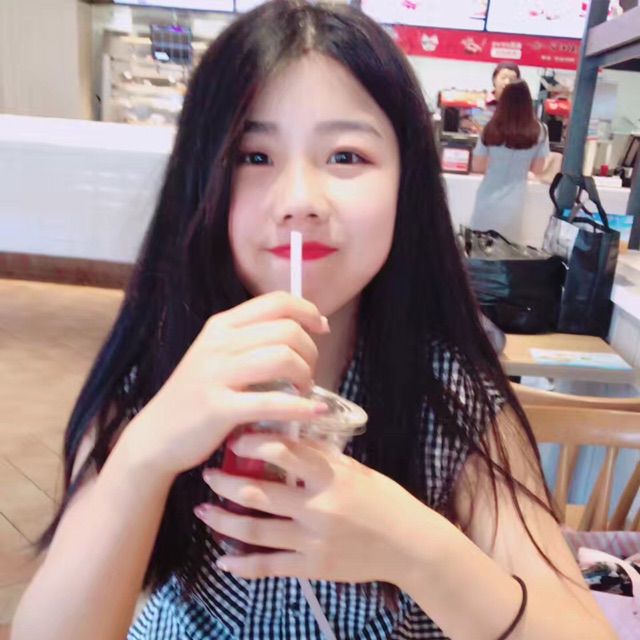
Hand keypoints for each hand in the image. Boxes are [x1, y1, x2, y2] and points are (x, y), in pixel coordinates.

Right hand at [125, 292, 330, 477]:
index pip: (276, 301)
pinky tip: (314, 412)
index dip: (308, 311)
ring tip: (305, 392)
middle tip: (309, 375)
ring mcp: (216, 374)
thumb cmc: (195, 397)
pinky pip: (271, 402)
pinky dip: (301, 408)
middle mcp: (219, 343)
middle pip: (287, 330)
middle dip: (311, 352)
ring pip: (282, 358)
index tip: (321, 328)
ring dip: (306, 376)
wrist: (156, 436)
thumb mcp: (216, 357)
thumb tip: (298, 330)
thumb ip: (249, 341)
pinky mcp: (218, 408)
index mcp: (221, 326)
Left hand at [195, 433, 434, 585]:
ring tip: (203, 510)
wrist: (409, 545)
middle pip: (258, 493)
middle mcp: (317, 508)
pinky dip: (243, 566)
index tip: (235, 440)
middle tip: (209, 474)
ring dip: (224, 521)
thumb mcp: (355, 470)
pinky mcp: (312, 568)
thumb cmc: (384, 500)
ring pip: (256, 530)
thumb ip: (322, 457)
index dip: (252, 444)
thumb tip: (289, 436)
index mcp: (329, 476)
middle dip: (226, 483)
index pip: (283, 452)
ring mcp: (312, 541)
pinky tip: (223, 562)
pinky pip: (270, 567)